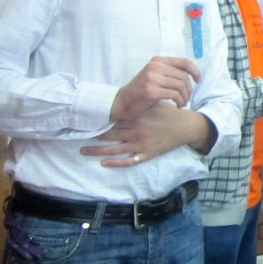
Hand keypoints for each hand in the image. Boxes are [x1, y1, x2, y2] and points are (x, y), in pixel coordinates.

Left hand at [81, 103, 212, 166]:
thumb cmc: (170, 114)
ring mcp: (140, 145)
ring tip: (83, 150)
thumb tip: (126, 100)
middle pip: (109, 135)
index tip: (85, 120)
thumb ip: (140, 105)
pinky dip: (115, 163)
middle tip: (77, 135)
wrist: (185, 127)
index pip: (113, 120)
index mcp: (137, 118)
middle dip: (93, 136)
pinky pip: (128, 161)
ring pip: (114, 150)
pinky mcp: (146, 154)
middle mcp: (136, 132)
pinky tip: (104, 162)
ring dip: (97, 151)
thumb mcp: (154, 105)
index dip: (98, 121)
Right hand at [109, 57, 201, 120]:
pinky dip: (180, 101)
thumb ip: (170, 71)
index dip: (195, 70)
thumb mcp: (156, 75)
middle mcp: (155, 67)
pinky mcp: (151, 91)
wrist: (124, 101)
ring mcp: (152, 78)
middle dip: (189, 89)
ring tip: (183, 102)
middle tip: (187, 98)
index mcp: (157, 61)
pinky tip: (178, 105)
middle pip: (184, 76)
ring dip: (185, 97)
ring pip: (180, 86)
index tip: (198, 80)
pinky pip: (175, 95)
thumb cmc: (143, 90)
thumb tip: (192, 73)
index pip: (183, 61)